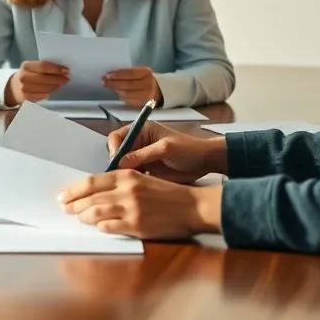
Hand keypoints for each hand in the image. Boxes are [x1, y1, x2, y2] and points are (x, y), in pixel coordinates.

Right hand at [4, 61, 69, 105]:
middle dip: (58, 78)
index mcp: (26, 66)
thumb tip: (62, 70)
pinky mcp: (27, 98)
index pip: (44, 66)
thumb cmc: (28, 75)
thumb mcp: (32, 67)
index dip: (56, 69)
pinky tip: (52, 89)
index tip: (66, 70)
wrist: (14, 87)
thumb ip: (44, 67)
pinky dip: (50, 92)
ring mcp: (24, 89)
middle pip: (45, 78)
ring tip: (60, 84)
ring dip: (56, 86)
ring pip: (46, 88)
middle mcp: (23, 77)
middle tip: (66, 78)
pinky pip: (43, 95)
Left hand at [58, 171, 221, 238]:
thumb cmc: (167, 193)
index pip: (91, 181)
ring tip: (79, 218)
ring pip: (95, 212)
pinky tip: (98, 226)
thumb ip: (119, 183)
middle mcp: (126, 190)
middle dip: (73, 204)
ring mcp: (131, 209)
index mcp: (127, 175)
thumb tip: (94, 192)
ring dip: (83, 216)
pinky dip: (100, 227)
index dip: (73, 189)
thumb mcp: (142, 179)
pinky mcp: (137, 225)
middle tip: (65, 209)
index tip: (64, 195)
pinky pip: (109, 227)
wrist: (192, 207)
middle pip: (90, 197)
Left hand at [103, 67, 161, 106]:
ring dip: (115, 90)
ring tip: (108, 85)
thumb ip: (128, 73)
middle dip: (113, 83)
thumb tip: (111, 75)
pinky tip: (117, 91)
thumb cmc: (144, 78)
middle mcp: (148, 85)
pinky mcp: (142, 104)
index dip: (118, 75)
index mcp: (147, 73)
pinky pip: (127, 100)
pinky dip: (121, 95)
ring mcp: (145, 96)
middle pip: (127, 85)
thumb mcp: (140, 72)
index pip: (130, 73)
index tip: (108, 75)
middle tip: (104, 81)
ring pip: (126, 94)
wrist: (158, 90)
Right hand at [107, 121, 226, 183]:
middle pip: (116, 152)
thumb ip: (143, 154)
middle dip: (116, 164)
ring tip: (127, 183)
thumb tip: (120, 162)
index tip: (117, 162)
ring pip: (122, 166)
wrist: (205, 162)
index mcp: (141, 131)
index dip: (114, 149)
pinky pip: (132, 176)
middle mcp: (138, 143)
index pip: (117, 137)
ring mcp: (141, 158)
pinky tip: (135, 188)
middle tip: (120, 176)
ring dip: (122, 174)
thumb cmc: (188, 149)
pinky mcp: (146, 171)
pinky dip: (131, 181)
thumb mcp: (165, 148)